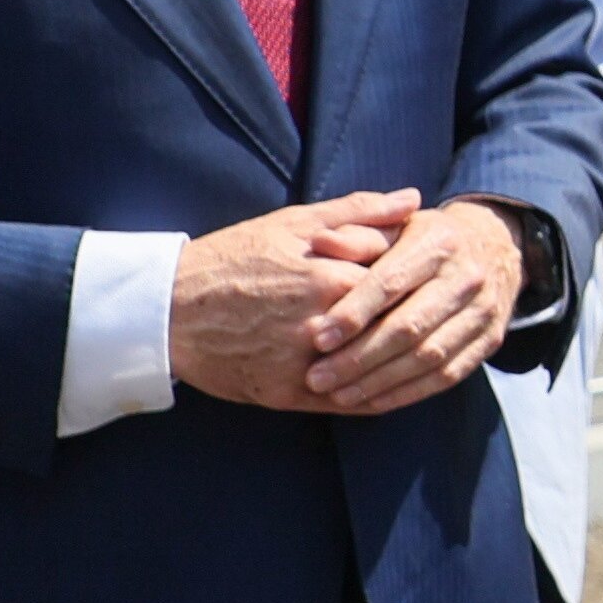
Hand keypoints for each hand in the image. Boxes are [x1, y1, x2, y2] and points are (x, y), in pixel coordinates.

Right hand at [170, 191, 409, 410]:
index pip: (404, 280)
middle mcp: (326, 323)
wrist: (168, 311)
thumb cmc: (233, 260)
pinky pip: (352, 402)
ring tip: (420, 349)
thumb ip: (359, 211)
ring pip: (380, 367)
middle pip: (397, 325)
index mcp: (333, 277)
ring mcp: (309, 363)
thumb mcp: (293, 224)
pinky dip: (378, 395)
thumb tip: (414, 199)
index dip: (419, 276)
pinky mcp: (293, 395)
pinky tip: (393, 384)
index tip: (428, 274)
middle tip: (434, 313)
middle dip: (418, 319)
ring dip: (405, 362)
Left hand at [299, 198, 530, 413]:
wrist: (495, 248)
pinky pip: (446, 375)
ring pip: (427, 357)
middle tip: (317, 378)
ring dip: (379, 382)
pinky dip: (406, 392)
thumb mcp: (396, 225)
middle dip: (359, 357)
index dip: (354, 313)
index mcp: (439, 242)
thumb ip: (358, 236)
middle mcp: (467, 277)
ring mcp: (483, 312)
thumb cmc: (427, 239)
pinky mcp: (490, 341)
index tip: (318, 338)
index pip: (392, 283)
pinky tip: (372, 401)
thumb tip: (320, 242)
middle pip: (409, 327)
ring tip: (338, 395)